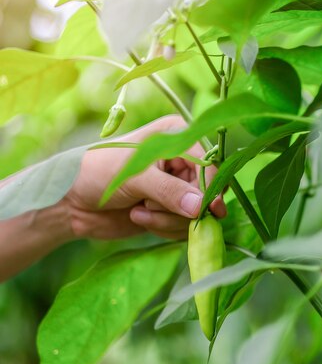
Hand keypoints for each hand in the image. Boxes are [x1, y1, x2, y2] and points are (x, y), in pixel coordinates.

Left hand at [63, 115, 225, 239]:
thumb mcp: (134, 176)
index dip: (210, 187)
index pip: (209, 163)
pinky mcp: (170, 208)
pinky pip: (183, 225)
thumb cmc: (97, 173)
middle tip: (149, 205)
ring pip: (195, 212)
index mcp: (177, 137)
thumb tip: (201, 207)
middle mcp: (182, 159)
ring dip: (167, 219)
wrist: (70, 201)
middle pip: (205, 191)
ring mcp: (177, 185)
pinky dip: (163, 227)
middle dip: (180, 207)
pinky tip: (139, 216)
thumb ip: (170, 191)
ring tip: (139, 210)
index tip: (207, 209)